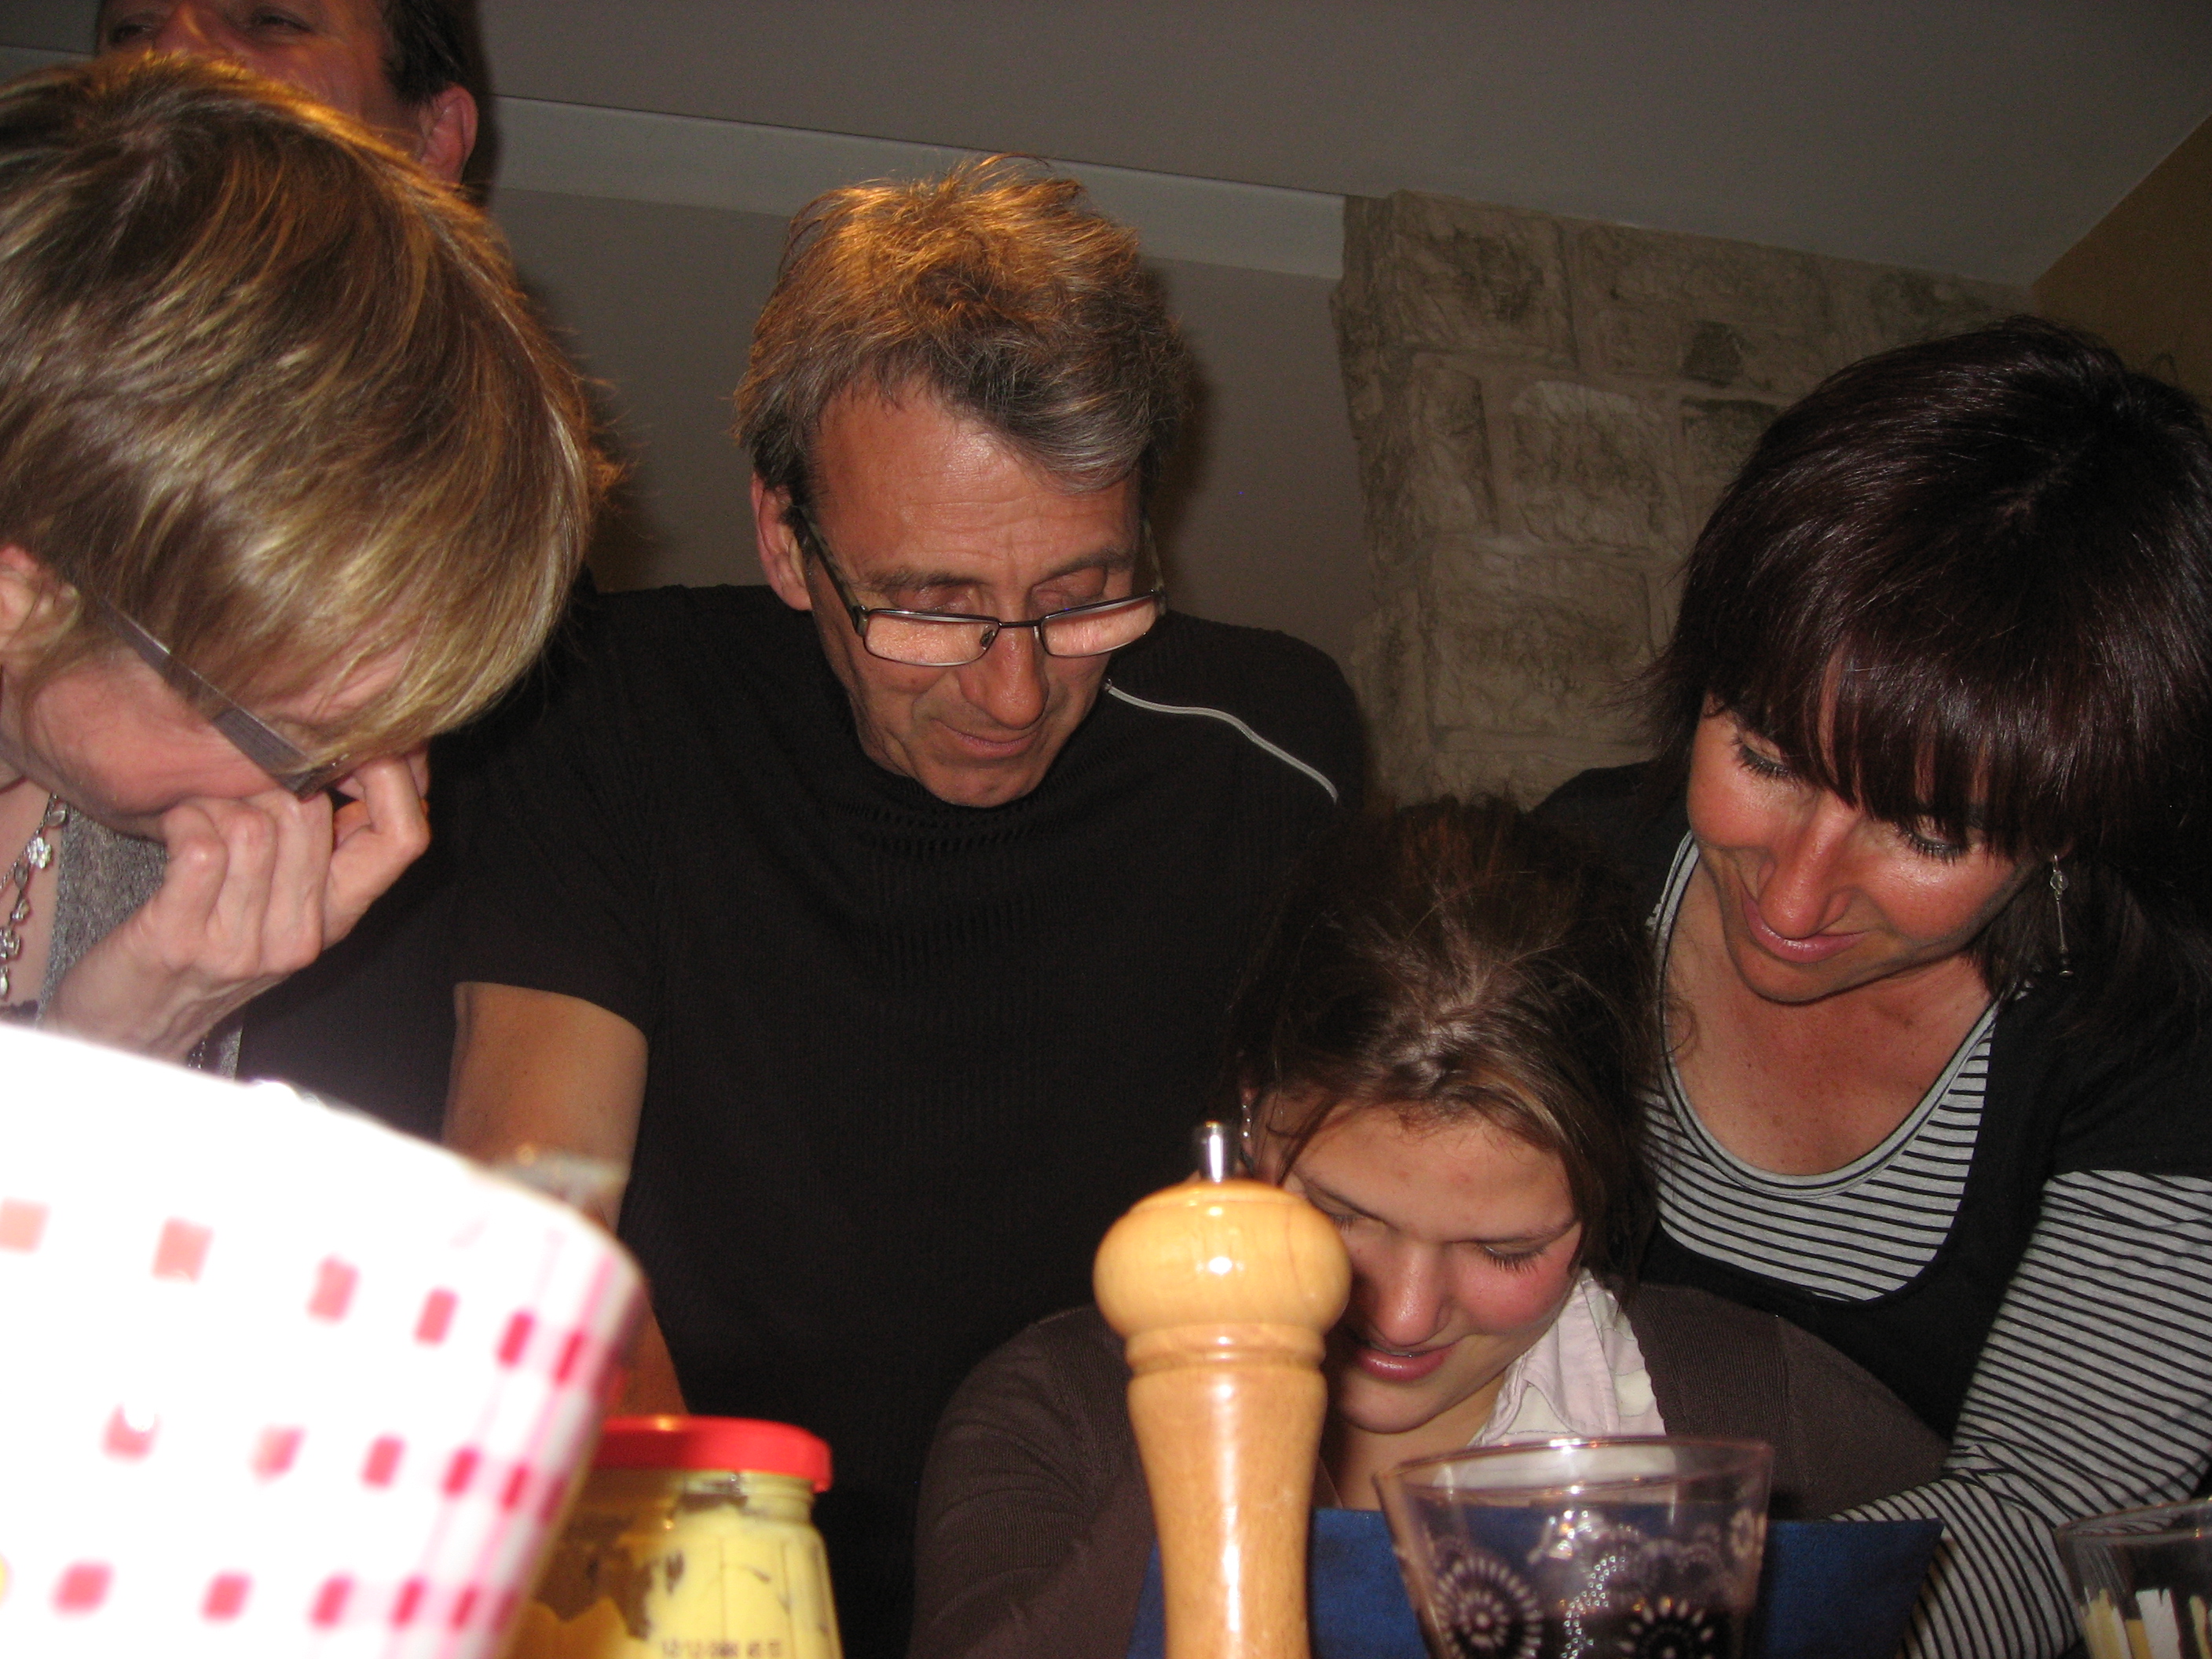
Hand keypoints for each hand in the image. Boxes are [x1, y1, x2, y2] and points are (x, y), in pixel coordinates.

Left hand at [44, 751, 429, 1059]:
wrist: (135, 1023)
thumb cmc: (206, 948)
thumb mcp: (287, 907)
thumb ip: (327, 851)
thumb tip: (366, 766)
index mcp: (338, 918)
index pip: (403, 839)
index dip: (389, 777)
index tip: (353, 749)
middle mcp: (302, 936)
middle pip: (310, 813)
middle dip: (267, 781)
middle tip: (235, 791)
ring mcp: (243, 943)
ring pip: (254, 823)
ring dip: (214, 803)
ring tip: (199, 817)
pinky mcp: (180, 937)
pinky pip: (200, 844)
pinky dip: (182, 821)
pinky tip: (173, 830)